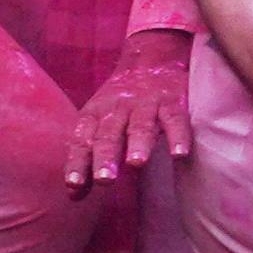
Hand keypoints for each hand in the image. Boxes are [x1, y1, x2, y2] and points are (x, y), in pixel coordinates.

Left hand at [65, 53, 195, 184]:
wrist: (150, 56)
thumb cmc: (121, 102)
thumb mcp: (99, 123)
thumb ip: (88, 159)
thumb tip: (73, 195)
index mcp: (95, 114)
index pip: (82, 140)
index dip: (77, 162)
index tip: (74, 185)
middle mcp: (117, 109)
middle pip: (109, 134)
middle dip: (105, 156)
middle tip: (104, 179)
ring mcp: (146, 104)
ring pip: (140, 125)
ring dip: (138, 144)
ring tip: (136, 164)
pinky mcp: (173, 102)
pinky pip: (175, 119)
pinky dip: (178, 136)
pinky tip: (179, 154)